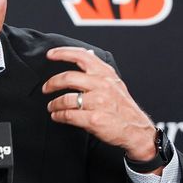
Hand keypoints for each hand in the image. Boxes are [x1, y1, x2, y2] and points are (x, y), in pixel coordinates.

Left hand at [43, 47, 156, 161]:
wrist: (137, 130)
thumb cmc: (123, 107)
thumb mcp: (114, 83)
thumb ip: (99, 70)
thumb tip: (87, 54)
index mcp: (105, 74)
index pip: (82, 56)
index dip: (63, 53)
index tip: (50, 55)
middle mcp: (102, 86)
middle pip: (68, 78)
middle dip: (51, 83)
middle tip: (45, 88)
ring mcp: (98, 102)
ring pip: (65, 99)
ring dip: (54, 104)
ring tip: (52, 107)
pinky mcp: (94, 119)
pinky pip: (68, 115)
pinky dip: (58, 116)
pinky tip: (57, 116)